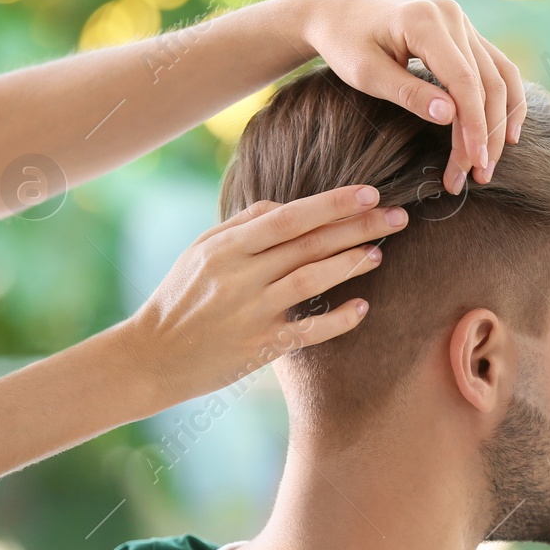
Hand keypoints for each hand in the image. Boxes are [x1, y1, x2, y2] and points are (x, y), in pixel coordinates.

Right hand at [119, 184, 406, 407]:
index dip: (333, 204)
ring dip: (350, 265)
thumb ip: (243, 224)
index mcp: (227, 246)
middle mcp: (241, 275)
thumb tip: (286, 205)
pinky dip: (337, 320)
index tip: (370, 193)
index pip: (290, 217)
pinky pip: (308, 331)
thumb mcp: (201, 250)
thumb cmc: (180, 297)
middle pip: (309, 244)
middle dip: (357, 227)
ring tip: (378, 253)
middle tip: (398, 217)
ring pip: (311, 281)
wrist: (150, 357)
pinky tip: (362, 308)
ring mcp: (251, 312)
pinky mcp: (260, 347)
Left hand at [295, 0, 525, 195]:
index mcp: (424, 21)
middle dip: (486, 133)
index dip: (474, 126)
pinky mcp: (465, 32)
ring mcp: (462, 22)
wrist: (338, 12)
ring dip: (500, 122)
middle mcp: (451, 16)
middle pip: (487, 83)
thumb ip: (409, 93)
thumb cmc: (345, 43)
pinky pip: (497, 67)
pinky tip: (507, 131)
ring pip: (499, 77)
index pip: (464, 81)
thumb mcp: (367, 73)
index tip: (473, 163)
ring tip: (491, 162)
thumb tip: (451, 117)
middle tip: (479, 176)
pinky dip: (506, 100)